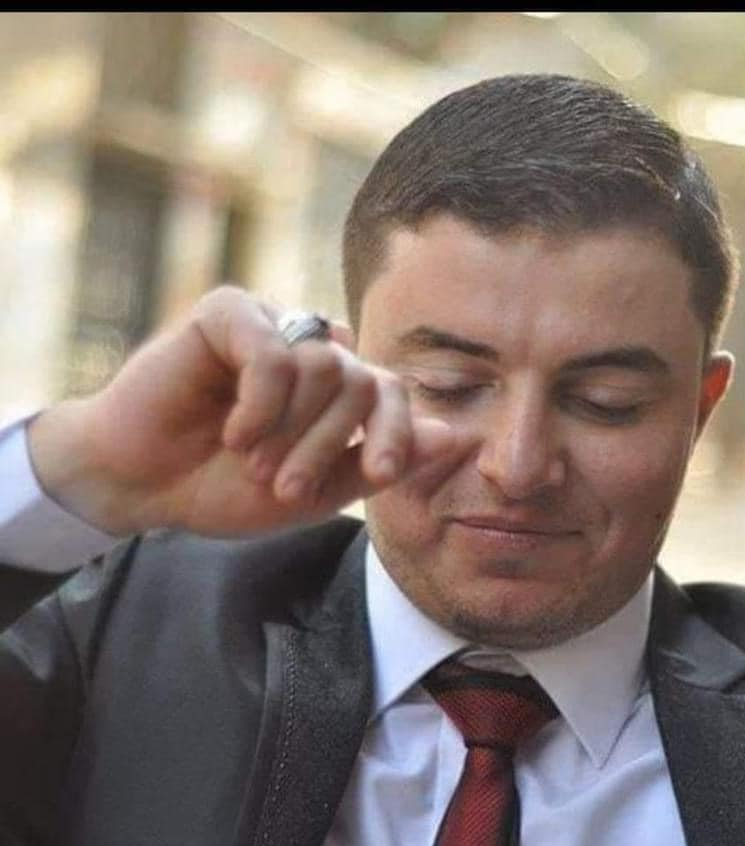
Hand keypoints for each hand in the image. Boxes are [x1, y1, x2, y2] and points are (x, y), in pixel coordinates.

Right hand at [27, 286, 453, 536]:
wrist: (146, 484)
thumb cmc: (228, 488)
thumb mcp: (317, 491)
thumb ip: (378, 464)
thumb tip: (458, 436)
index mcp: (339, 392)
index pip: (393, 394)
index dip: (396, 433)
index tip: (380, 475)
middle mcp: (314, 352)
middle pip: (361, 382)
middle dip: (327, 446)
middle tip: (284, 486)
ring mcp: (274, 328)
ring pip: (324, 366)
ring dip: (290, 430)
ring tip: (251, 459)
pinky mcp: (229, 314)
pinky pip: (274, 351)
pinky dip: (259, 404)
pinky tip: (232, 431)